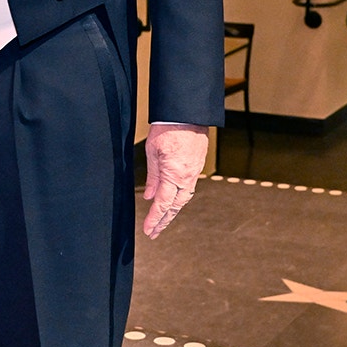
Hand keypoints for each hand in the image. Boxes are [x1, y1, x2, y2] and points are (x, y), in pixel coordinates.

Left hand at [142, 123, 208, 237]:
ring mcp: (194, 172)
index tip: (148, 230)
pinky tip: (173, 202)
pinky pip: (188, 188)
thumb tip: (150, 196)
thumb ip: (153, 177)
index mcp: (175, 174)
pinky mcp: (197, 166)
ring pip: (183, 198)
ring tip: (162, 222)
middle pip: (176, 206)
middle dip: (164, 221)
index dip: (155, 219)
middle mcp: (187, 176)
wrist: (187, 114)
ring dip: (173, 212)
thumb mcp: (152, 152)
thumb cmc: (168, 128)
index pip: (163, 204)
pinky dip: (180, 198)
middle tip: (154, 232)